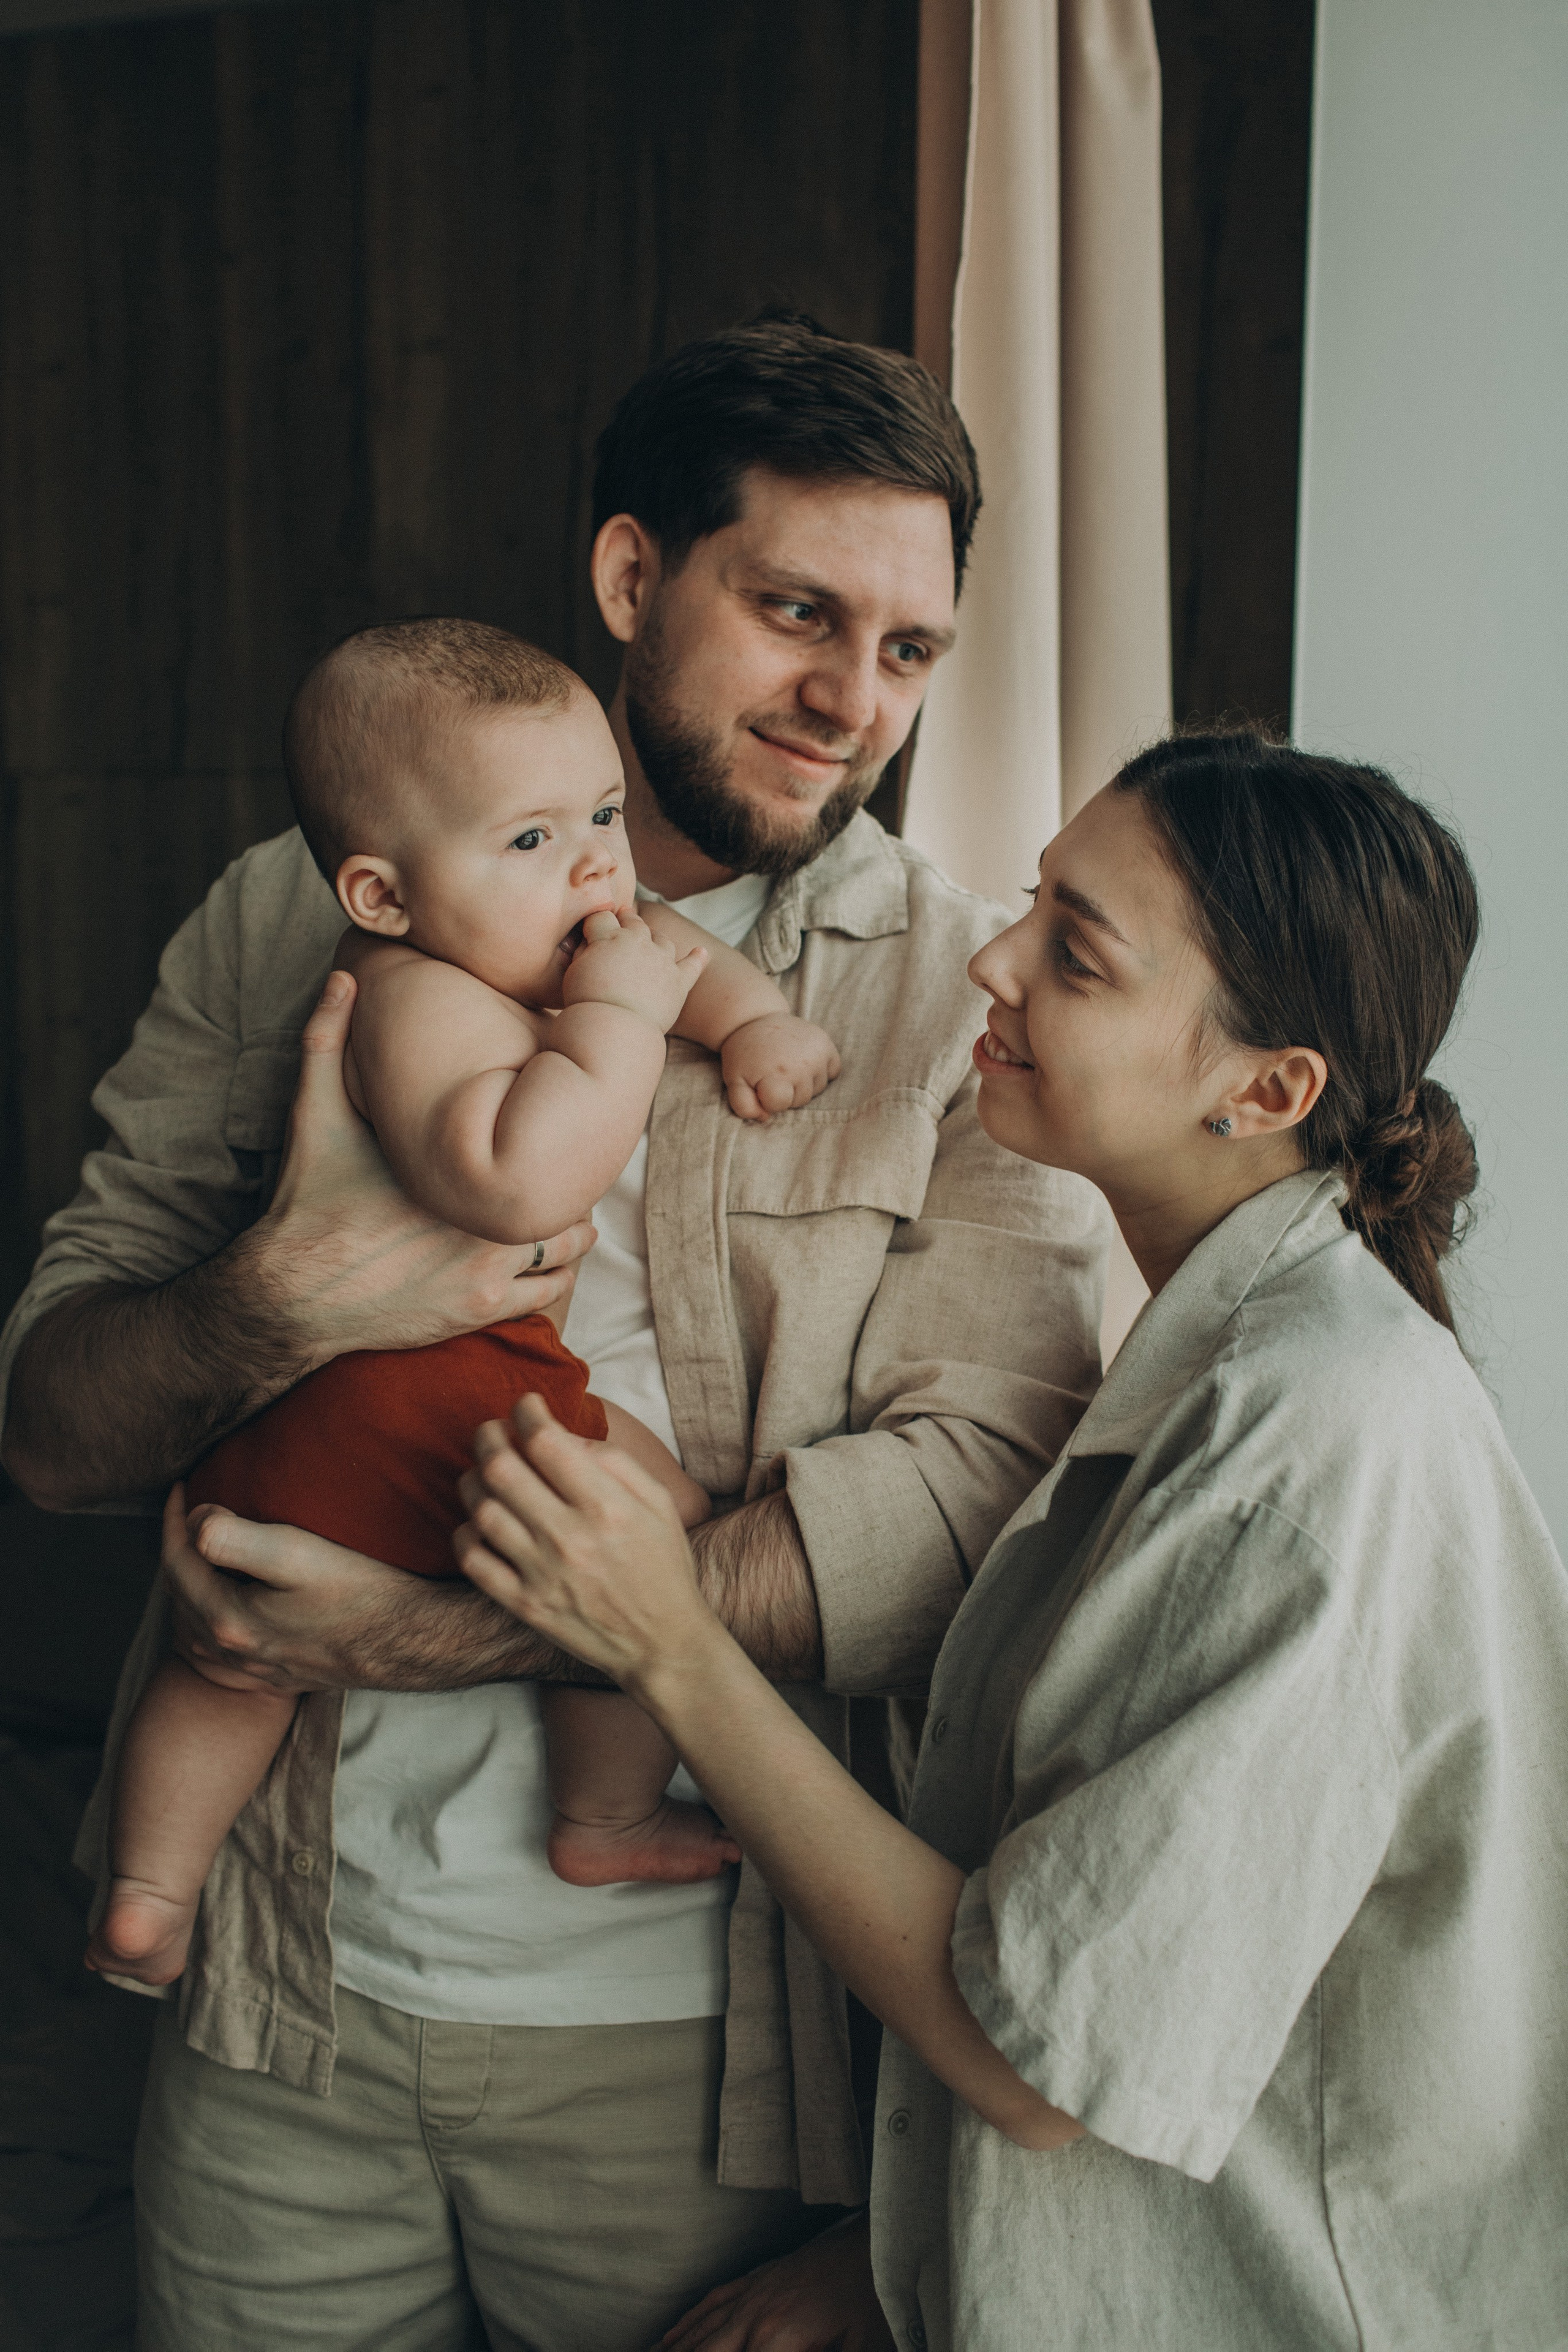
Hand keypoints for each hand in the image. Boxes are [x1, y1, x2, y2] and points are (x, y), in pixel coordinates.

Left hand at [161, 1486, 548, 1694]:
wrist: (411, 1642)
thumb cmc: (361, 1592)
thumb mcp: (296, 1553)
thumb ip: (235, 1538)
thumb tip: (194, 1519)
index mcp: (228, 1620)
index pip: (178, 1562)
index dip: (173, 1520)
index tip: (182, 1486)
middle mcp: (235, 1652)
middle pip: (182, 1596)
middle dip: (178, 1552)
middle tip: (187, 1514)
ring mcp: (257, 1670)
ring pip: (197, 1629)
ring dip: (190, 1591)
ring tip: (200, 1556)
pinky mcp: (281, 1677)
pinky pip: (223, 1655)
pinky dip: (210, 1626)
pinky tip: (226, 1612)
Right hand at [255, 969, 594, 1363]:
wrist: (289, 1295)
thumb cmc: (308, 1202)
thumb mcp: (314, 1115)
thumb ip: (327, 1041)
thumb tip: (342, 978)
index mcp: (457, 1168)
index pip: (542, 1143)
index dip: (555, 1133)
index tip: (555, 1122)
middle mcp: (484, 1220)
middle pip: (568, 1196)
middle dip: (568, 1184)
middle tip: (562, 1169)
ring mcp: (487, 1271)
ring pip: (568, 1249)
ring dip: (568, 1233)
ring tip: (561, 1215)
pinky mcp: (479, 1310)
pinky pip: (548, 1297)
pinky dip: (553, 1278)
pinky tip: (547, 1262)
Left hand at [454, 1395, 716, 1694]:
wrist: (664, 1644)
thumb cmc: (664, 1566)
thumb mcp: (659, 1503)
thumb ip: (614, 1462)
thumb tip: (564, 1437)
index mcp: (607, 1506)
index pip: (545, 1441)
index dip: (527, 1411)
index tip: (527, 1405)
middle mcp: (569, 1538)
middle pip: (501, 1468)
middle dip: (489, 1435)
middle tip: (493, 1430)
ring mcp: (542, 1574)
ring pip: (481, 1508)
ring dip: (473, 1478)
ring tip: (484, 1472)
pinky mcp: (524, 1605)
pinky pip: (473, 1559)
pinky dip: (466, 1531)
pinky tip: (480, 1521)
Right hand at [562, 908, 707, 1033]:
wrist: (615, 1028)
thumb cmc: (587, 1003)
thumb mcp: (574, 972)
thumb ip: (584, 951)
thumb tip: (590, 940)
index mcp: (610, 937)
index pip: (602, 918)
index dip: (596, 921)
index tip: (593, 925)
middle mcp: (640, 942)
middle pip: (635, 922)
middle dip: (627, 918)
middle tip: (624, 916)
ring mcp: (662, 961)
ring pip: (662, 940)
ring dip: (655, 938)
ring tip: (651, 941)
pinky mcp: (679, 981)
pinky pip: (692, 966)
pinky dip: (696, 958)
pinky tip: (701, 952)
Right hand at [659, 2215, 891, 2351]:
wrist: (872, 2241)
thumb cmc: (870, 2299)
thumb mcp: (857, 2348)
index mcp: (776, 2342)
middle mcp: (754, 2318)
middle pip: (703, 2351)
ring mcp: (752, 2295)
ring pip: (700, 2330)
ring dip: (673, 2348)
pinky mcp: (757, 2280)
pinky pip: (712, 2303)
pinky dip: (687, 2322)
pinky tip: (670, 2336)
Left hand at [720, 1014, 840, 1122]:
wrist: (756, 1018)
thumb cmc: (744, 1054)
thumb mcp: (733, 1080)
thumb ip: (744, 1106)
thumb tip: (765, 1117)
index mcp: (776, 1075)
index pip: (780, 1105)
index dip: (767, 1098)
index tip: (760, 1084)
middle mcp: (801, 1066)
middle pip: (800, 1100)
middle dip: (786, 1093)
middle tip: (774, 1073)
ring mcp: (817, 1054)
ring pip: (817, 1089)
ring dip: (804, 1083)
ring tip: (788, 1066)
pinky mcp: (826, 1045)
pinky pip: (833, 1071)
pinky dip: (822, 1070)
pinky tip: (804, 1062)